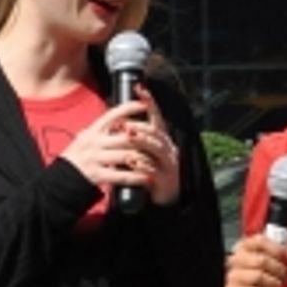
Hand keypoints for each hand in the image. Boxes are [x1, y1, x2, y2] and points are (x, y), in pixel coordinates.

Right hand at [60, 100, 164, 198]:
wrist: (61, 179)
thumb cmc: (76, 158)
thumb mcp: (85, 138)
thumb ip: (101, 130)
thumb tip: (119, 119)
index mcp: (92, 131)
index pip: (112, 114)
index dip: (129, 108)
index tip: (144, 105)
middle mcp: (94, 142)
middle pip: (125, 137)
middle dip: (144, 139)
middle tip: (158, 141)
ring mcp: (95, 158)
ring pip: (127, 156)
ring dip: (144, 159)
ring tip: (156, 161)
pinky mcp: (97, 175)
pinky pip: (121, 175)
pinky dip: (137, 177)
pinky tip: (147, 178)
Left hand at [122, 91, 181, 207]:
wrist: (164, 197)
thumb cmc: (150, 172)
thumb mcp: (143, 152)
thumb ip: (135, 138)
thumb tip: (117, 121)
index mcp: (162, 139)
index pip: (156, 117)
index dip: (149, 102)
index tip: (140, 88)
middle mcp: (168, 148)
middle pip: (156, 132)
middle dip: (140, 126)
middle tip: (125, 123)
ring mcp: (169, 164)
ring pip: (157, 148)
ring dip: (141, 141)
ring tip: (128, 135)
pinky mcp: (166, 179)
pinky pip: (154, 170)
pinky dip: (143, 165)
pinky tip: (132, 161)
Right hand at [224, 232, 286, 286]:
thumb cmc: (268, 275)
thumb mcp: (280, 261)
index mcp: (245, 246)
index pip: (260, 241)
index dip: (277, 250)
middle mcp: (235, 259)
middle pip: (261, 260)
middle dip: (279, 269)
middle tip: (286, 275)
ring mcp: (232, 276)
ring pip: (258, 276)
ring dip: (274, 282)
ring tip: (280, 285)